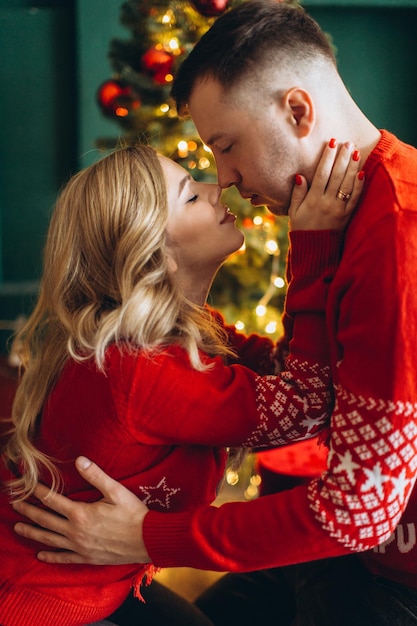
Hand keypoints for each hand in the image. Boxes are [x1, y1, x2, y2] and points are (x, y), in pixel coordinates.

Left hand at [13, 456, 150, 564]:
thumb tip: (79, 460)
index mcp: (81, 513)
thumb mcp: (115, 490)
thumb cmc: (132, 513)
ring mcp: (79, 546)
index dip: (39, 491)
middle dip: (28, 511)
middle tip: (15, 504)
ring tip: (18, 528)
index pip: (53, 500)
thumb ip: (95, 475)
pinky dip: (50, 556)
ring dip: (32, 532)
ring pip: (49, 539)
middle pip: (45, 520)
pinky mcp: (86, 557)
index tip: (27, 486)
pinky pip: (63, 558)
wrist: (147, 539)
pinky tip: (40, 555)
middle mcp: (75, 531)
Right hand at [289, 139, 363, 230]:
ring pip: (347, 184)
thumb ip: (297, 194)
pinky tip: (361, 173)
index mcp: (313, 200)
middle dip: (342, 158)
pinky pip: (355, 198)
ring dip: (352, 167)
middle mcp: (327, 203)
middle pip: (336, 175)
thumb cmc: (302, 228)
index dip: (327, 157)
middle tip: (347, 143)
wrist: (315, 250)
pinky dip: (359, 185)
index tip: (331, 143)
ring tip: (355, 152)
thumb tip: (300, 176)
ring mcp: (339, 209)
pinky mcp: (347, 215)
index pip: (321, 174)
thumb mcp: (294, 212)